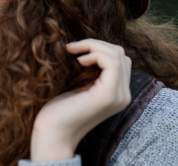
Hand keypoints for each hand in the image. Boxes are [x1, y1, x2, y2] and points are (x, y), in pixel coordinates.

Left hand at [30, 39, 131, 161]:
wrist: (53, 132)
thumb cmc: (60, 109)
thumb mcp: (80, 85)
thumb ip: (92, 72)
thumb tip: (89, 48)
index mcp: (118, 92)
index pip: (120, 59)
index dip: (98, 47)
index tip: (74, 49)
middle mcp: (124, 95)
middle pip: (120, 54)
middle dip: (96, 44)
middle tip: (72, 48)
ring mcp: (119, 96)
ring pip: (117, 55)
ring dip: (93, 46)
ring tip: (74, 52)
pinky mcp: (108, 95)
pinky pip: (112, 63)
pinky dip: (95, 54)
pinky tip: (79, 61)